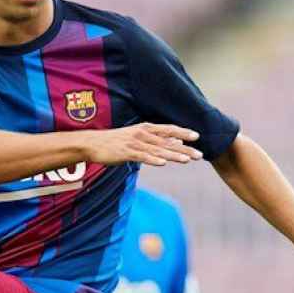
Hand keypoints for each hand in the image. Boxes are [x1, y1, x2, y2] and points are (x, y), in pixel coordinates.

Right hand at [84, 124, 203, 167]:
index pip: (168, 130)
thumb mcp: (138, 138)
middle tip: (200, 154)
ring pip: (158, 150)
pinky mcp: (126, 153)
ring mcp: (134, 143)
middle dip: (185, 148)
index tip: (197, 136)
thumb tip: (177, 143)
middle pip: (167, 141)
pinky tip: (163, 163)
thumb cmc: (117, 142)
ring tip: (187, 160)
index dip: (183, 132)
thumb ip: (157, 141)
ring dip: (173, 155)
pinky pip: (142, 157)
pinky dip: (152, 160)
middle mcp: (142, 134)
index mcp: (146, 129)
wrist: (93, 143)